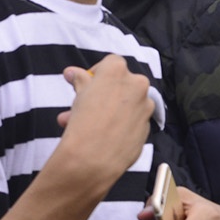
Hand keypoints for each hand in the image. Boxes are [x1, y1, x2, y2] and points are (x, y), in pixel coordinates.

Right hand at [54, 56, 153, 193]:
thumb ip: (80, 80)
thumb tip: (72, 72)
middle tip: (84, 105)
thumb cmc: (83, 120)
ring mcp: (145, 107)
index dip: (97, 72)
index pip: (111, 62)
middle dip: (104, 92)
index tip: (86, 85)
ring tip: (86, 125)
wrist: (94, 157)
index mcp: (119, 72)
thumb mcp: (78, 95)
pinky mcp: (147, 127)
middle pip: (122, 83)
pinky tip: (103, 135)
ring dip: (110, 110)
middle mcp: (138, 85)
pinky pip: (132, 120)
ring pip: (127, 103)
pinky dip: (120, 124)